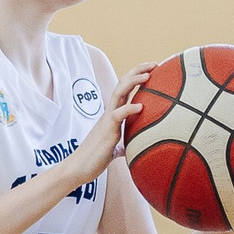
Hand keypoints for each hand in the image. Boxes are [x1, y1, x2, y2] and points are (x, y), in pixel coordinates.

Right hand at [60, 64, 154, 188]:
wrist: (78, 169)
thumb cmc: (95, 159)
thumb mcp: (114, 149)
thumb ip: (124, 145)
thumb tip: (133, 149)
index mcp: (113, 115)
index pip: (125, 89)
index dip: (137, 76)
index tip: (153, 70)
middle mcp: (109, 112)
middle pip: (123, 83)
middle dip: (138, 70)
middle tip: (154, 64)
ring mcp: (107, 119)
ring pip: (119, 92)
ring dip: (133, 81)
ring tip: (148, 75)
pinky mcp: (107, 131)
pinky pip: (118, 115)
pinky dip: (129, 109)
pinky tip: (141, 107)